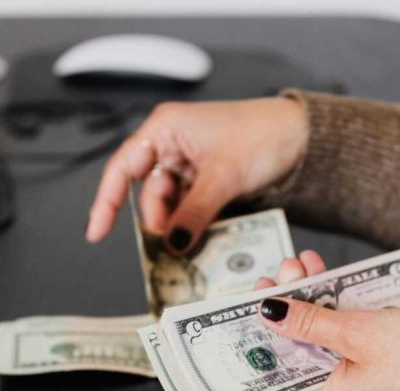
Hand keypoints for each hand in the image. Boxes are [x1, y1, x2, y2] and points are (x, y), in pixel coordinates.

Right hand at [85, 97, 307, 255]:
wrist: (303, 139)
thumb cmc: (263, 136)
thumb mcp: (222, 177)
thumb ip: (193, 213)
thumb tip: (173, 244)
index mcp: (165, 130)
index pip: (123, 168)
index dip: (106, 201)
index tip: (97, 232)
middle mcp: (172, 146)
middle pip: (150, 195)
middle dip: (160, 224)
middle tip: (171, 252)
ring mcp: (190, 167)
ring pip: (172, 207)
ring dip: (180, 229)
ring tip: (192, 249)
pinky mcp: (207, 183)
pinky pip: (191, 210)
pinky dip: (195, 226)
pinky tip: (202, 240)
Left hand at [256, 252, 399, 390]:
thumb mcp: (355, 333)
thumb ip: (307, 321)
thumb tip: (271, 312)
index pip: (277, 366)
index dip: (263, 329)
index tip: (253, 300)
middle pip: (298, 348)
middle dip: (289, 306)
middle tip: (281, 275)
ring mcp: (356, 385)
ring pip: (321, 339)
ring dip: (312, 301)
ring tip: (302, 267)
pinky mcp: (374, 369)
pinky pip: (344, 339)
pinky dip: (337, 311)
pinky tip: (328, 280)